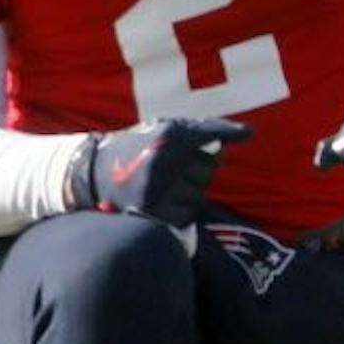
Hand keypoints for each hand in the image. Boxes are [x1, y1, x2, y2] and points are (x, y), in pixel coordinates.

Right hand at [65, 117, 252, 225]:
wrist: (94, 172)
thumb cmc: (138, 146)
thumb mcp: (165, 128)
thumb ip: (204, 130)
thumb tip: (249, 133)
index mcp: (168, 136)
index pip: (212, 135)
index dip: (229, 136)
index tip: (246, 135)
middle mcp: (165, 161)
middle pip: (209, 170)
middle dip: (200, 169)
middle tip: (180, 168)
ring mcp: (158, 188)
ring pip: (199, 194)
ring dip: (191, 191)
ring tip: (170, 185)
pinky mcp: (150, 211)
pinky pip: (186, 215)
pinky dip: (181, 210)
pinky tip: (166, 200)